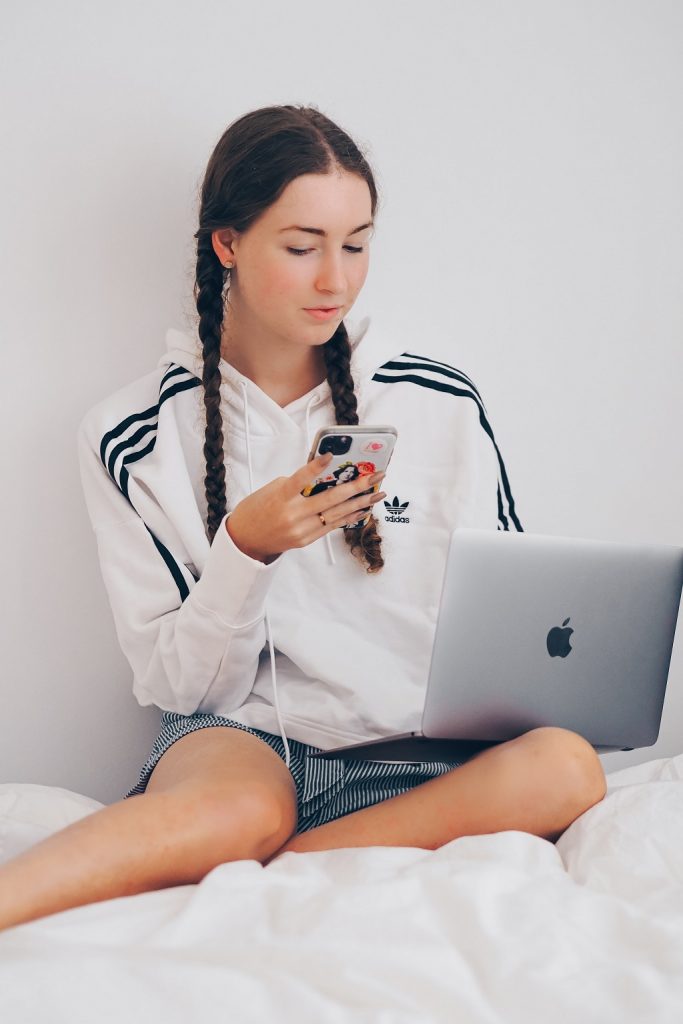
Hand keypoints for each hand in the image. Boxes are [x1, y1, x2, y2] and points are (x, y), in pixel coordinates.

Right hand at [225, 453, 386, 562]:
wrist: (246, 540)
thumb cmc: (257, 509)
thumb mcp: (272, 490)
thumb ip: (296, 483)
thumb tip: (324, 476)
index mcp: (280, 497)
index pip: (299, 479)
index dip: (314, 467)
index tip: (330, 455)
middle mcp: (293, 515)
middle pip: (330, 499)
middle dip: (357, 486)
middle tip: (377, 475)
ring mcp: (302, 530)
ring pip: (337, 514)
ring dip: (361, 502)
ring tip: (378, 493)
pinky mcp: (307, 540)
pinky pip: (332, 526)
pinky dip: (349, 516)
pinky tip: (364, 508)